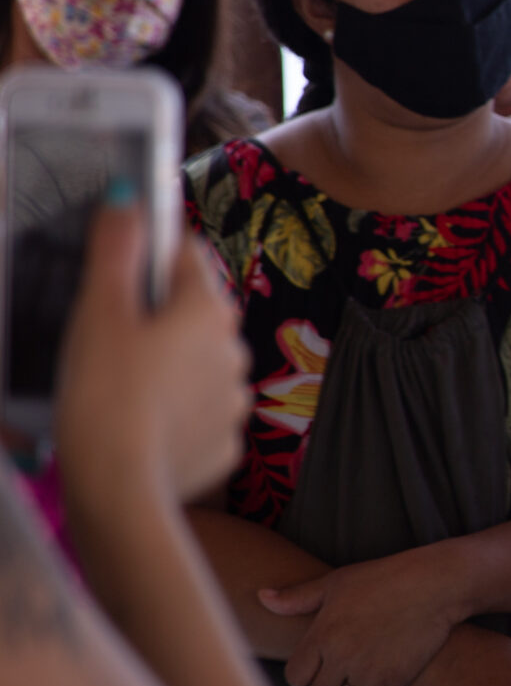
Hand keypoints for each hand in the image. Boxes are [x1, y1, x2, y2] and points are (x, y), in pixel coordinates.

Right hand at [54, 208, 250, 509]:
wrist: (120, 488)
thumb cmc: (104, 393)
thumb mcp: (99, 312)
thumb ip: (115, 250)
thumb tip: (130, 197)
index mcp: (208, 310)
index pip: (185, 256)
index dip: (147, 255)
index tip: (115, 272)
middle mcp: (235, 350)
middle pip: (192, 313)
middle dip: (155, 318)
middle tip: (106, 340)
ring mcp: (234, 400)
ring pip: (196, 365)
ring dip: (166, 368)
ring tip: (119, 389)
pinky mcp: (225, 444)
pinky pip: (197, 414)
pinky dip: (173, 415)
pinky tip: (140, 426)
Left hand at [261, 550, 463, 685]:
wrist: (435, 584)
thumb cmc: (383, 578)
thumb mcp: (337, 582)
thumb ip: (297, 597)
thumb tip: (261, 597)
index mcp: (321, 636)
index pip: (295, 678)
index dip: (304, 673)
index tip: (317, 664)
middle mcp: (341, 658)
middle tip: (341, 672)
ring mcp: (369, 671)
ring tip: (362, 675)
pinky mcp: (396, 679)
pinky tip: (384, 674)